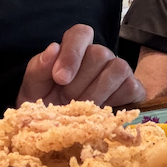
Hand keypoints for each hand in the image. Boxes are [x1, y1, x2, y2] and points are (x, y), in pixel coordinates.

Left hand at [17, 24, 144, 107]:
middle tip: (68, 101)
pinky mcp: (133, 88)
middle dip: (80, 83)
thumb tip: (53, 48)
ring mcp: (119, 71)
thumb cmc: (47, 108)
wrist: (63, 134)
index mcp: (75, 50)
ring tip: (83, 109)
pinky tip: (101, 112)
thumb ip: (38, 69)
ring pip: (118, 67)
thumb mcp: (33, 92)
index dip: (72, 53)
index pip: (81, 33)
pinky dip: (115, 101)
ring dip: (98, 92)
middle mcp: (100, 56)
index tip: (60, 79)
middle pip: (100, 53)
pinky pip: (131, 86)